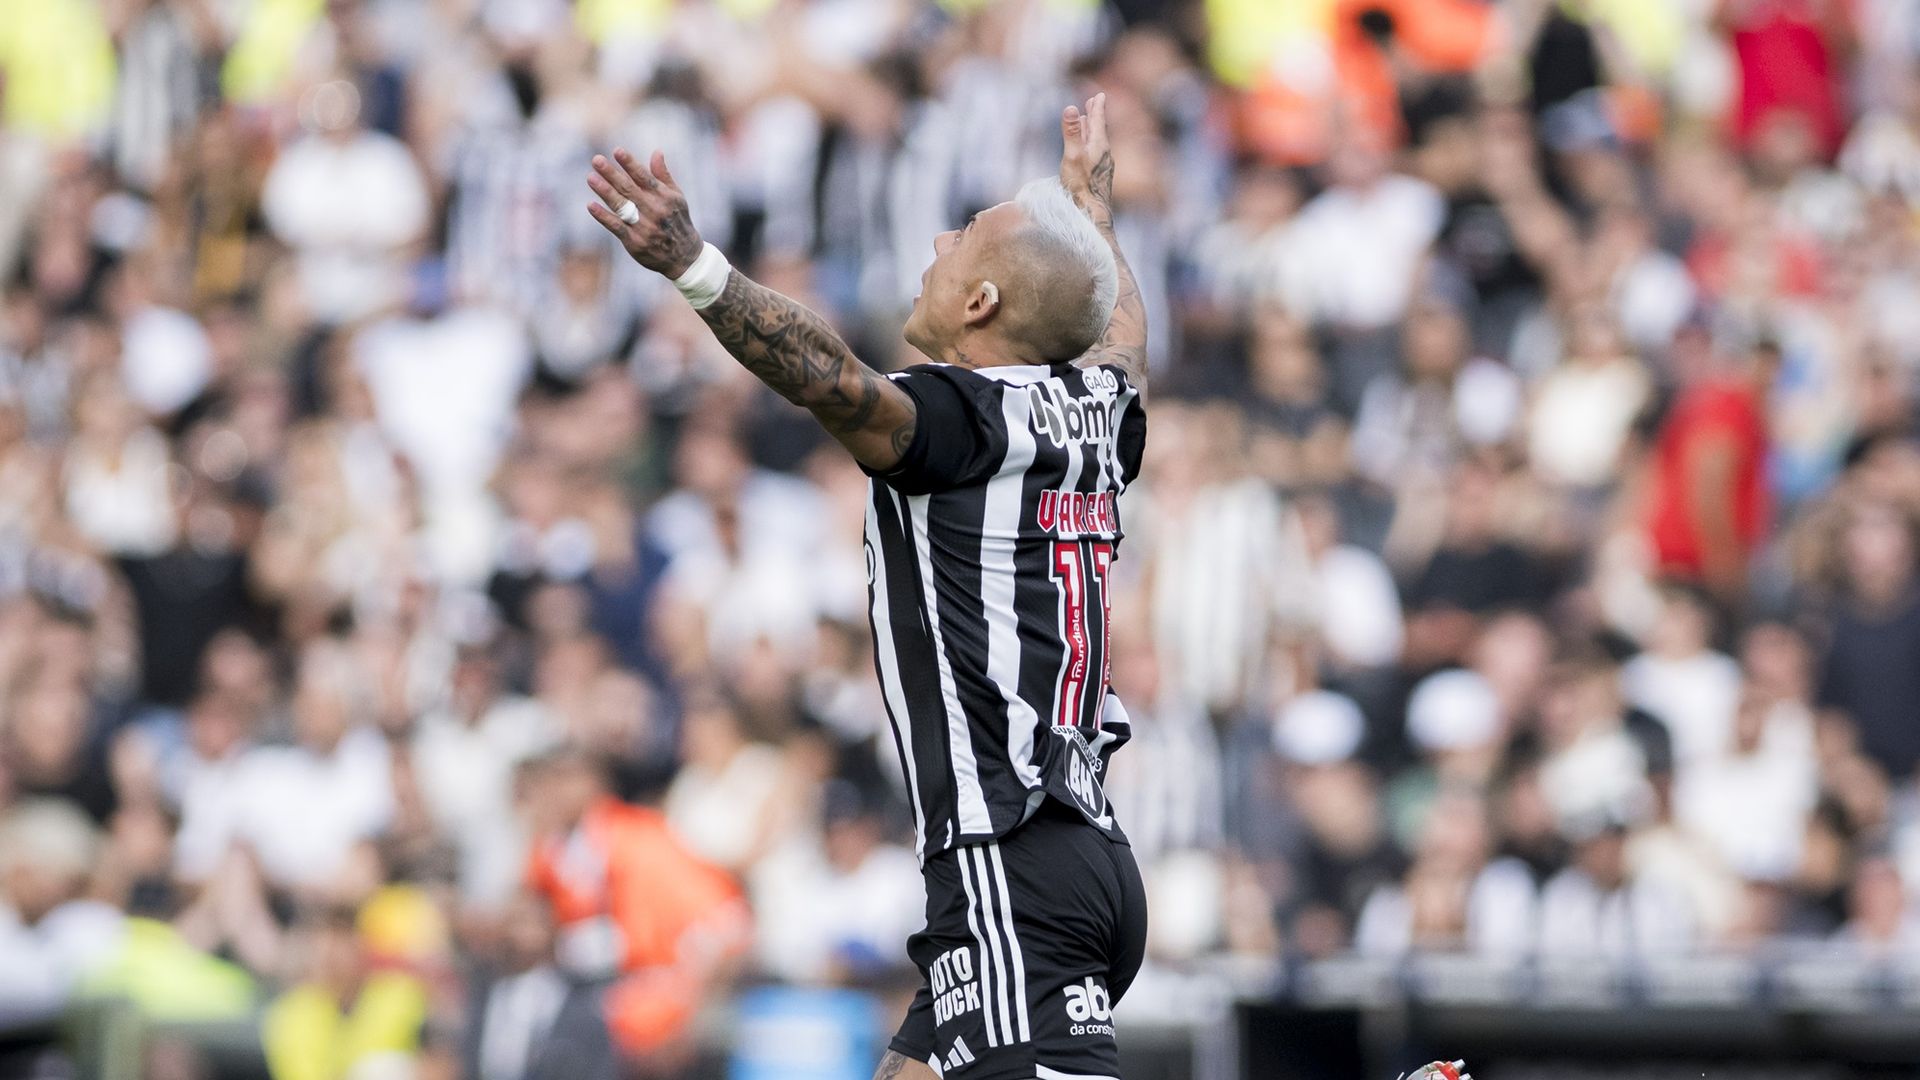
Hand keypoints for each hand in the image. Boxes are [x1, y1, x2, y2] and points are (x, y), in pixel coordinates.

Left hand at [587, 148, 703, 277]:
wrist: (684, 257)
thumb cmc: (677, 221)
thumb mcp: (677, 197)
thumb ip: (663, 175)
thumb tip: (656, 151)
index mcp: (665, 197)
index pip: (645, 177)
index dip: (630, 164)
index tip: (617, 151)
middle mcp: (655, 211)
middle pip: (629, 189)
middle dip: (612, 174)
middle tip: (597, 160)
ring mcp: (644, 227)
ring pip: (622, 206)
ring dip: (605, 191)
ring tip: (591, 178)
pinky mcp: (635, 242)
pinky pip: (616, 227)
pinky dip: (603, 216)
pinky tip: (591, 205)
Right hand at [1059, 92, 1114, 227]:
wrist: (1092, 212)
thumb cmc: (1081, 185)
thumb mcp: (1072, 155)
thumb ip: (1071, 133)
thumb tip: (1070, 107)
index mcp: (1099, 145)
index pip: (1098, 121)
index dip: (1097, 107)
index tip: (1099, 95)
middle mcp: (1103, 153)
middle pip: (1098, 129)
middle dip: (1095, 115)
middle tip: (1094, 102)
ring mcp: (1102, 165)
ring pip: (1096, 141)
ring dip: (1091, 129)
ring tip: (1087, 121)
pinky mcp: (1098, 175)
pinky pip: (1095, 152)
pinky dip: (1090, 143)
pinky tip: (1087, 149)